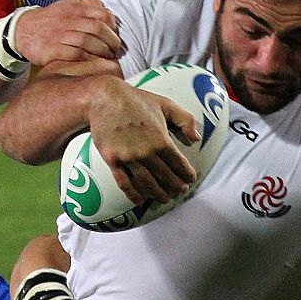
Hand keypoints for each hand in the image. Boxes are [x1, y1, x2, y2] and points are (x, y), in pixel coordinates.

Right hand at [15, 0, 124, 67]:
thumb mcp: (66, 5)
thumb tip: (106, 10)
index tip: (116, 34)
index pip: (102, 13)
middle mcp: (68, 20)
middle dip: (111, 41)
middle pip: (98, 29)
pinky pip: (75, 54)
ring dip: (102, 51)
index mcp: (74, 8)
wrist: (22, 31)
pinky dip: (87, 59)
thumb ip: (86, 5)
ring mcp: (60, 35)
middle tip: (116, 50)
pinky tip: (93, 63)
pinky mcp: (53, 50)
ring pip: (88, 42)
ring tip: (108, 58)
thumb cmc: (49, 20)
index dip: (113, 25)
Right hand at [86, 85, 199, 204]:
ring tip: (164, 198)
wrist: (104, 98)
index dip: (187, 174)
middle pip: (165, 177)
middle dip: (175, 187)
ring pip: (147, 183)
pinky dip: (133, 194)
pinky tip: (140, 201)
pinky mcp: (113, 160)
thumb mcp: (166, 104)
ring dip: (158, 194)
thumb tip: (195, 138)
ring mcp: (128, 158)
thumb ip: (185, 120)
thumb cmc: (136, 100)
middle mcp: (146, 152)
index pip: (178, 163)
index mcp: (160, 139)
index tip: (190, 179)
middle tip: (180, 191)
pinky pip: (124, 182)